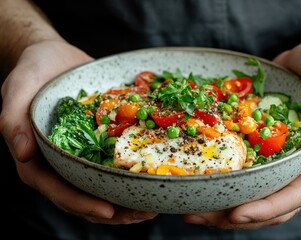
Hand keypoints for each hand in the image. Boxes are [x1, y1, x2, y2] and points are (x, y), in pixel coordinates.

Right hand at [0, 40, 156, 223]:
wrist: (54, 58)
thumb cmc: (32, 73)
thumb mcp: (17, 90)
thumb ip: (13, 121)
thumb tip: (22, 154)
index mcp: (38, 161)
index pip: (59, 191)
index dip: (83, 204)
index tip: (109, 210)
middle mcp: (60, 164)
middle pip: (86, 197)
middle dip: (114, 211)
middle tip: (144, 214)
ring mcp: (81, 156)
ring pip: (103, 187)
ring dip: (127, 201)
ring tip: (152, 206)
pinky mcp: (97, 145)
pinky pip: (113, 165)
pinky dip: (130, 174)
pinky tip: (151, 176)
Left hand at [182, 41, 300, 228]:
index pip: (294, 196)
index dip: (265, 209)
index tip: (235, 214)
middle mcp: (295, 168)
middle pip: (266, 203)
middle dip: (232, 215)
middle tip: (197, 215)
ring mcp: (274, 159)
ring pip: (248, 191)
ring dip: (219, 203)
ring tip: (188, 206)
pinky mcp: (257, 147)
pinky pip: (238, 167)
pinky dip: (219, 176)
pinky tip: (194, 176)